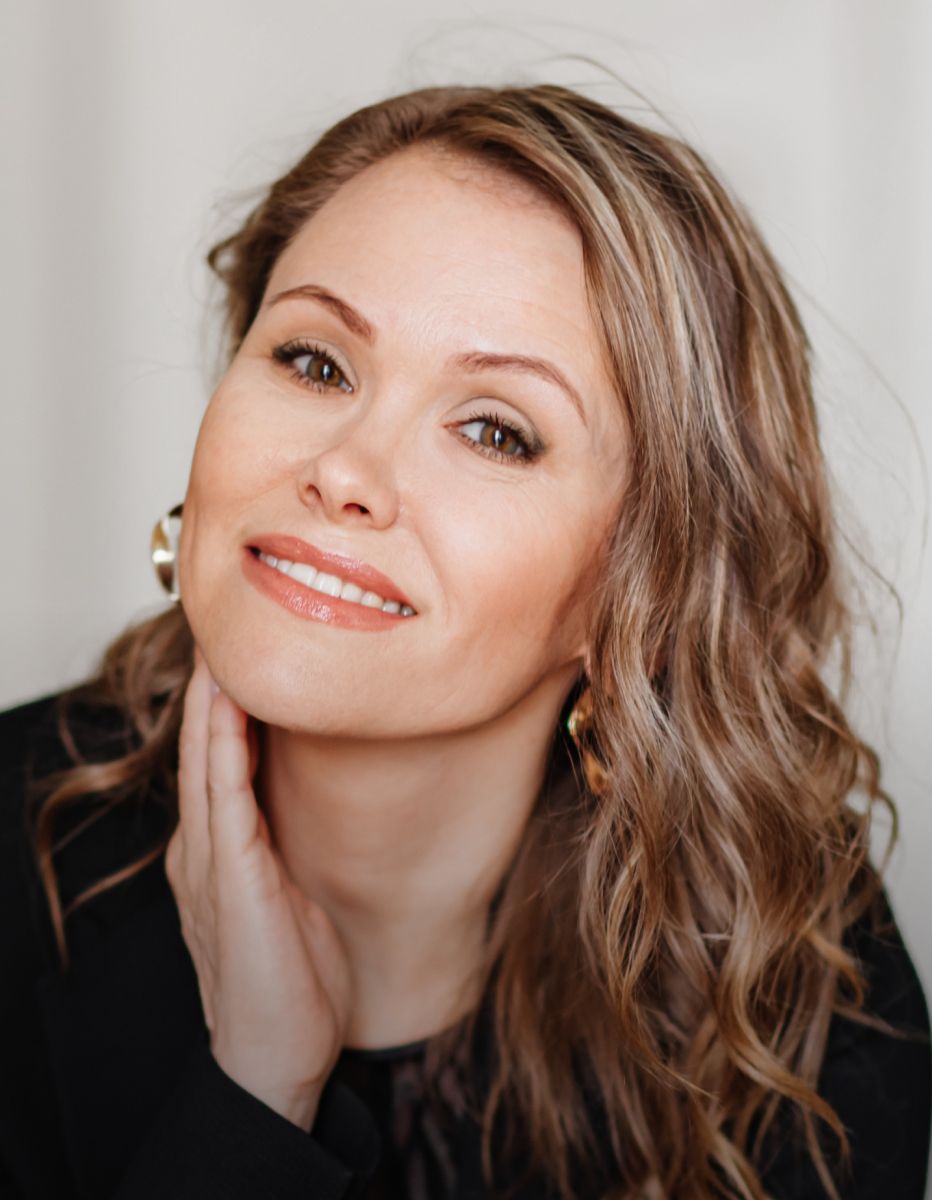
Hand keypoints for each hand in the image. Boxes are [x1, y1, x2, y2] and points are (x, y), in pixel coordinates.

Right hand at [164, 645, 353, 1130]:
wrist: (277, 1058)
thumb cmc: (295, 984)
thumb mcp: (293, 898)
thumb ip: (287, 847)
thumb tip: (312, 801)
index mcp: (220, 854)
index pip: (219, 763)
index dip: (227, 708)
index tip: (247, 656)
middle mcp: (204, 849)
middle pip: (204, 750)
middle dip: (214, 690)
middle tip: (228, 627)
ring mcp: (209, 861)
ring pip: (206, 760)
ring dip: (214, 701)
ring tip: (224, 645)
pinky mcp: (228, 876)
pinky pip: (222, 795)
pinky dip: (223, 744)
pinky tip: (230, 704)